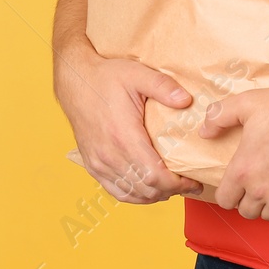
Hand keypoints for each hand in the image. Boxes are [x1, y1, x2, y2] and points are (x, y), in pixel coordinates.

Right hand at [55, 42, 204, 203]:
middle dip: (171, 190)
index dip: (178, 185)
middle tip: (186, 182)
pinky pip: (116, 191)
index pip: (154, 176)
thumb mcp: (137, 73)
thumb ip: (163, 86)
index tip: (192, 181)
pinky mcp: (92, 164)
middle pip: (146, 190)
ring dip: (154, 195)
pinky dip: (135, 195)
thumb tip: (186, 100)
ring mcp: (98, 162)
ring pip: (132, 194)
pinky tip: (147, 189)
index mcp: (123, 136)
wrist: (75, 81)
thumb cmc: (105, 77)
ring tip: (171, 186)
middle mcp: (109, 155)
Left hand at [198, 86, 268, 224]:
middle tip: (258, 182)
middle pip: (245, 211)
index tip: (237, 184)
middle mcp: (260, 191)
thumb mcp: (248, 103)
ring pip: (268, 216)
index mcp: (242, 170)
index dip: (228, 192)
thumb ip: (219, 116)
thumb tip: (204, 131)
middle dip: (248, 199)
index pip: (224, 199)